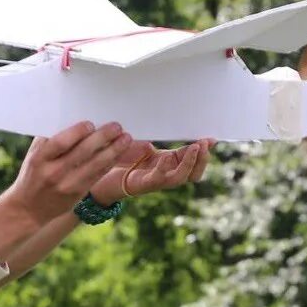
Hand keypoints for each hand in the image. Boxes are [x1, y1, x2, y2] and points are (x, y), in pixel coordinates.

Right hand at [6, 121, 134, 225]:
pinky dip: (110, 163)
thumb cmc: (33, 174)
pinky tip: (119, 153)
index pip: (60, 143)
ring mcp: (67, 185)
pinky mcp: (78, 194)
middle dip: (102, 138)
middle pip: (82, 153)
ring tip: (125, 138)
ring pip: (95, 165)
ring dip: (113, 151)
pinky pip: (98, 176)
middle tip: (116, 126)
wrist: (28, 209)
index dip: (77, 132)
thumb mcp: (34, 156)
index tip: (90, 123)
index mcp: (39, 159)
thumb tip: (71, 116)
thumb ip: (50, 140)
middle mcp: (53, 173)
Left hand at [89, 138, 213, 204]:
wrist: (96, 178)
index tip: (211, 139)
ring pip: (179, 178)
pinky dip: (164, 169)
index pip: (191, 160)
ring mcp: (154, 182)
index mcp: (166, 164)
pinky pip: (158, 179)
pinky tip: (167, 158)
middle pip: (192, 174)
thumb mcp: (139, 145)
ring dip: (189, 164)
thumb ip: (152, 138)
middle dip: (201, 159)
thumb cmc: (116, 159)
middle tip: (205, 144)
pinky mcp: (141, 184)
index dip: (202, 151)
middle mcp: (163, 175)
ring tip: (194, 148)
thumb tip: (168, 122)